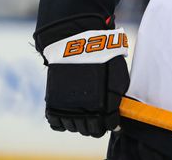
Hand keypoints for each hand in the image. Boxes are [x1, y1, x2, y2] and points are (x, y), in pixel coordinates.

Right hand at [34, 15, 129, 136]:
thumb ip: (118, 98)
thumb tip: (117, 120)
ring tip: (84, 110)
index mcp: (104, 103)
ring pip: (75, 128)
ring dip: (80, 123)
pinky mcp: (53, 102)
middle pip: (91, 130)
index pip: (108, 125)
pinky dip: (62, 122)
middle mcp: (85, 109)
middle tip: (98, 114)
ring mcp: (68, 106)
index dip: (111, 122)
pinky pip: (56, 123)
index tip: (111, 117)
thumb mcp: (119, 76)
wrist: (75, 41)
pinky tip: (69, 112)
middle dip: (96, 125)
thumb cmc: (102, 56)